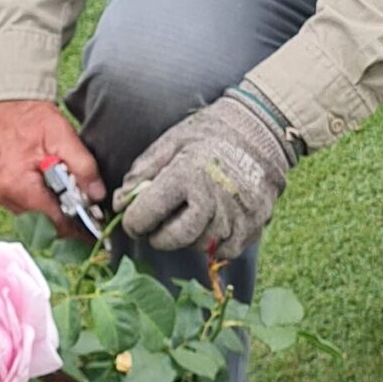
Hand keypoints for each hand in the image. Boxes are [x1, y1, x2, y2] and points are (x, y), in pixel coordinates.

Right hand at [0, 99, 106, 240]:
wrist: (6, 101)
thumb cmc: (31, 115)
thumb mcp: (64, 136)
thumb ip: (83, 167)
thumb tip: (97, 196)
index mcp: (17, 185)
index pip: (52, 221)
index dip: (76, 228)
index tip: (93, 231)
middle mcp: (3, 195)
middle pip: (41, 224)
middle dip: (66, 220)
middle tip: (86, 210)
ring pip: (32, 219)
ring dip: (52, 212)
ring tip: (69, 196)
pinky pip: (22, 208)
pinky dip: (39, 204)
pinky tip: (52, 190)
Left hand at [116, 94, 291, 256]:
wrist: (262, 131)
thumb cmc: (211, 134)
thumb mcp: (171, 142)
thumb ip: (142, 172)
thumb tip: (120, 203)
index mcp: (187, 175)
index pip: (146, 215)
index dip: (132, 222)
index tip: (132, 219)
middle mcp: (213, 201)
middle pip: (172, 239)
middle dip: (156, 237)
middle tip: (154, 226)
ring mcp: (236, 217)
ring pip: (197, 245)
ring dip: (184, 237)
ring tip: (186, 215)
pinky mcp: (252, 228)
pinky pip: (223, 250)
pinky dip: (211, 241)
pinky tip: (209, 221)